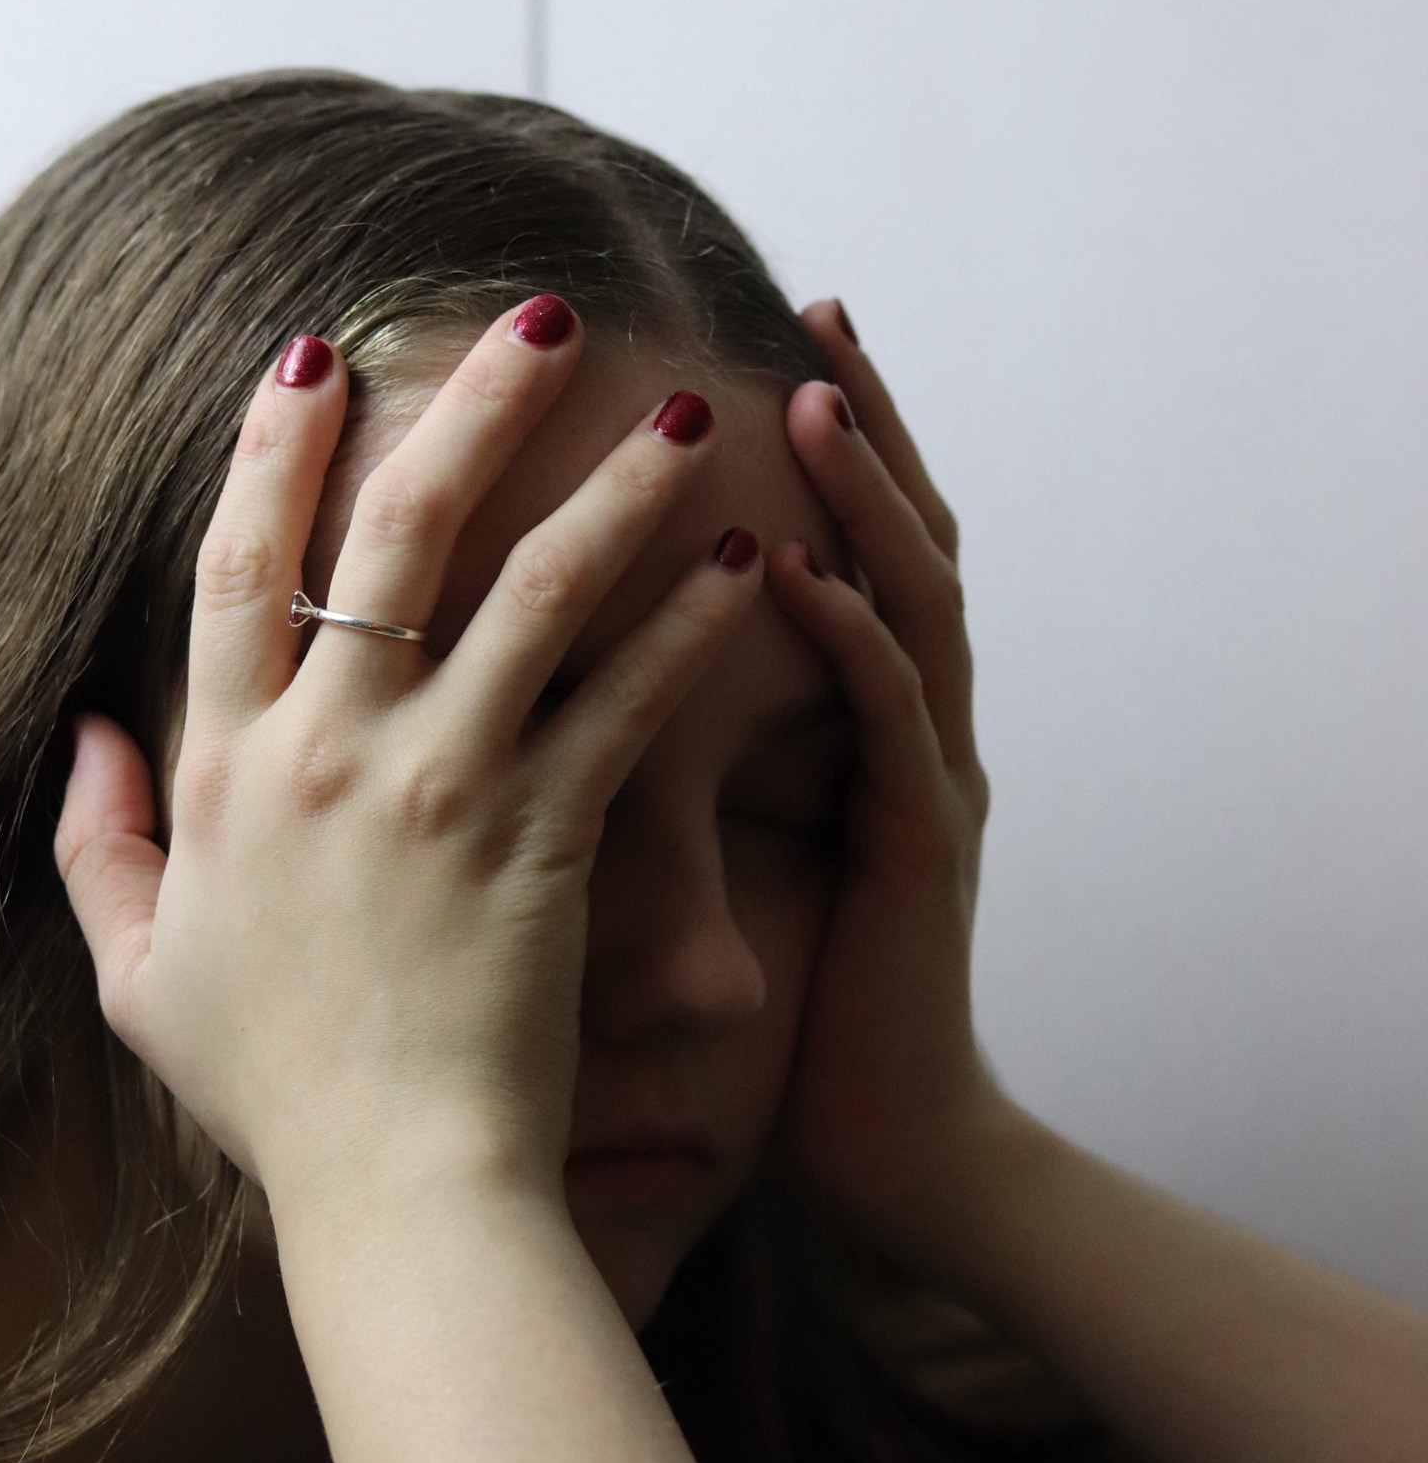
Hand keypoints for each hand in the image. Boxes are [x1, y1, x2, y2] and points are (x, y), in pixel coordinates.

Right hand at [55, 307, 762, 1220]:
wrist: (396, 1187)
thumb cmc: (273, 1091)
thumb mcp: (136, 974)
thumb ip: (97, 847)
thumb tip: (86, 739)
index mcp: (222, 769)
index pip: (237, 564)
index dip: (272, 447)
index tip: (315, 353)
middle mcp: (327, 751)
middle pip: (394, 532)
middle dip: (470, 402)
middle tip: (541, 312)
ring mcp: (442, 786)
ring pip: (535, 589)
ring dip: (613, 485)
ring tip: (686, 410)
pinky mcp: (548, 837)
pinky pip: (629, 701)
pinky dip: (689, 623)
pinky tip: (747, 559)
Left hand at [765, 302, 1000, 1230]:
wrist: (890, 1149)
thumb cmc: (791, 1015)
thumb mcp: (730, 868)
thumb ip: (675, 768)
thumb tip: (540, 698)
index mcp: (849, 723)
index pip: (835, 550)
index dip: (809, 450)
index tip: (745, 344)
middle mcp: (901, 729)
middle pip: (897, 536)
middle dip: (862, 423)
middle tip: (810, 313)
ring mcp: (922, 778)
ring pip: (913, 601)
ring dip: (864, 496)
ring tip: (809, 397)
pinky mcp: (923, 849)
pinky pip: (891, 721)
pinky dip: (849, 636)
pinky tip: (791, 569)